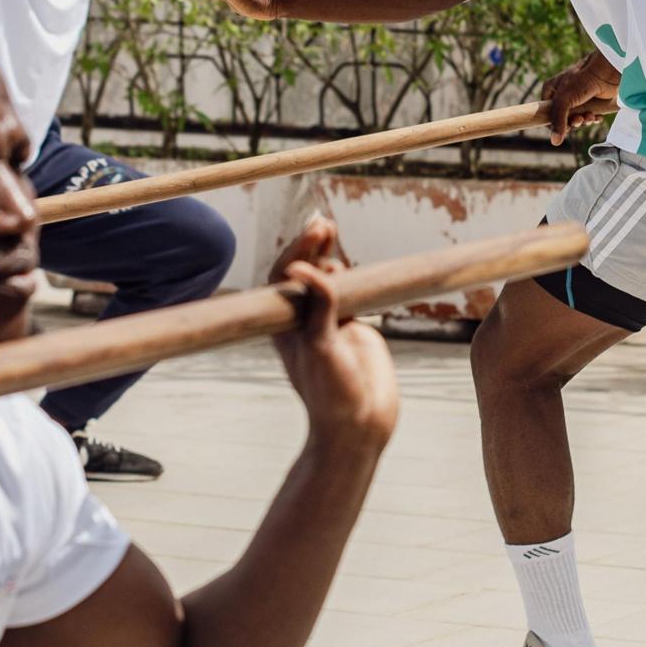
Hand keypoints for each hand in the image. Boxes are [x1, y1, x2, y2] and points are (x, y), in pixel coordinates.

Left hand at [266, 215, 397, 449]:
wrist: (362, 423)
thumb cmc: (332, 392)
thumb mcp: (321, 347)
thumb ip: (318, 308)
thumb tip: (299, 270)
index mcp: (286, 326)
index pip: (283, 279)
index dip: (295, 253)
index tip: (312, 234)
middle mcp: (305, 321)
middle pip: (303, 274)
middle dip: (309, 247)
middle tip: (323, 223)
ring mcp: (329, 323)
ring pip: (327, 281)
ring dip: (327, 255)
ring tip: (330, 229)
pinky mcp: (353, 328)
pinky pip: (350, 295)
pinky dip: (350, 276)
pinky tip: (350, 262)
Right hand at [536, 53, 619, 144]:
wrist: (606, 72)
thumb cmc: (581, 81)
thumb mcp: (563, 101)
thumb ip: (557, 121)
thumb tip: (555, 142)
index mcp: (551, 89)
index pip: (546, 112)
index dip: (554, 123)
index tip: (563, 128)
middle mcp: (563, 94)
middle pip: (562, 118)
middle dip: (572, 122)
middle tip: (579, 120)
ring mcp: (578, 98)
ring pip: (576, 118)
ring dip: (583, 121)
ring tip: (589, 117)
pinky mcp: (591, 101)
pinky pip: (588, 116)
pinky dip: (592, 119)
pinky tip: (596, 117)